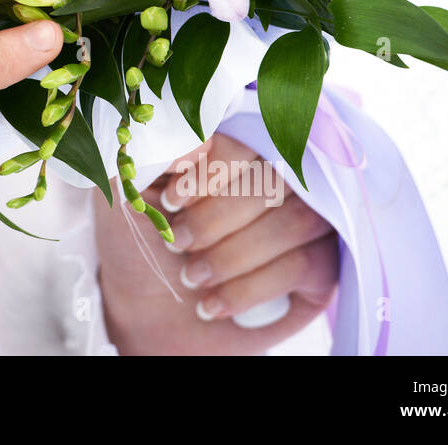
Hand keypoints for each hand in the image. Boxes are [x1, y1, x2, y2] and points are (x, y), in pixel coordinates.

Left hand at [95, 134, 337, 354]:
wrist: (146, 312)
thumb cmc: (136, 242)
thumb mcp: (127, 192)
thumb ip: (149, 152)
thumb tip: (197, 138)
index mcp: (228, 144)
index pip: (246, 135)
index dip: (213, 169)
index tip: (171, 203)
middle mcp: (275, 172)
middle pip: (276, 176)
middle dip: (217, 219)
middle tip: (177, 244)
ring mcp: (307, 216)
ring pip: (297, 219)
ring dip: (233, 256)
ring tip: (190, 277)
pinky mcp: (320, 265)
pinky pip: (304, 264)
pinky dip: (249, 288)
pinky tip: (211, 304)